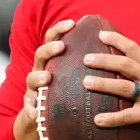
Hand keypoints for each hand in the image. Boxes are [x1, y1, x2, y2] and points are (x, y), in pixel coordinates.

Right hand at [13, 19, 74, 139]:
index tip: (72, 23)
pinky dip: (30, 109)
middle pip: (40, 54)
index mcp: (52, 60)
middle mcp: (41, 70)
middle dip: (49, 49)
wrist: (45, 116)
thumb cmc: (65, 89)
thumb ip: (86, 60)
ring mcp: (34, 88)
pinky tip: (34, 112)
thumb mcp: (74, 72)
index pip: (54, 39)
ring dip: (37, 77)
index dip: (60, 29)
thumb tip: (111, 44)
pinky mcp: (31, 107)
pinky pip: (28, 108)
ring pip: (31, 79)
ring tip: (47, 78)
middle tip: (61, 47)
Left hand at [81, 31, 139, 139]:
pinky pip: (127, 116)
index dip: (117, 40)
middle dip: (104, 60)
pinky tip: (98, 119)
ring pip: (123, 87)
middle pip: (125, 64)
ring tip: (86, 82)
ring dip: (103, 84)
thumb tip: (121, 58)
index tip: (100, 34)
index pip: (134, 48)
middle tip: (86, 58)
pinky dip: (112, 118)